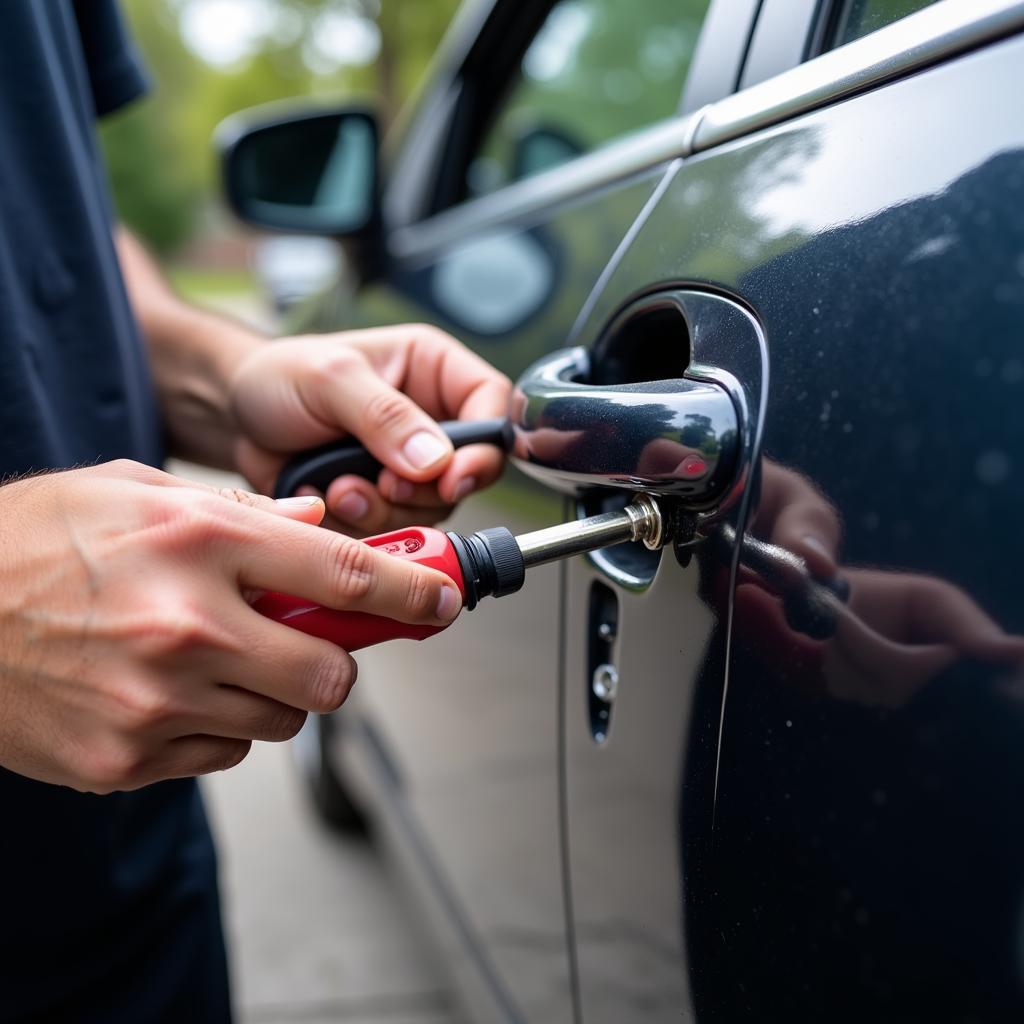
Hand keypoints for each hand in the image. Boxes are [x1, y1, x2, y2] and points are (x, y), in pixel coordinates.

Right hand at [0, 461, 460, 792]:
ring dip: (275, 693)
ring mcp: (156, 701)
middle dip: (336, 664)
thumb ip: (241, 510)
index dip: (412, 593)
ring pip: (280, 720)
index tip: (443, 602)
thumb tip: (319, 524)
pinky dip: (219, 724)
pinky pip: (222, 752)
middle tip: (315, 643)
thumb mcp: (137, 490)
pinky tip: (172, 689)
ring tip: (221, 656)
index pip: (344, 573)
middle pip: (329, 675)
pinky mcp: (126, 757)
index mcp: (199, 542)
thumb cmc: (34, 539)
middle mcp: (188, 625)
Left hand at [230, 325, 510, 534]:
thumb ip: (384, 414)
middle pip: (468, 474)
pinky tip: (326, 498)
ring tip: (339, 486)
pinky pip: (395, 529)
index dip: (483, 450)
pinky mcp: (383, 500)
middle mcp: (432, 421)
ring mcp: (408, 465)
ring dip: (384, 509)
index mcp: (434, 373)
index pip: (493, 409)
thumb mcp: (330, 377)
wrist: (234, 418)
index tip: (452, 477)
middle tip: (381, 483)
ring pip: (431, 510)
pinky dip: (360, 524)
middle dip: (421, 491)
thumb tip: (434, 460)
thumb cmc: (279, 376)